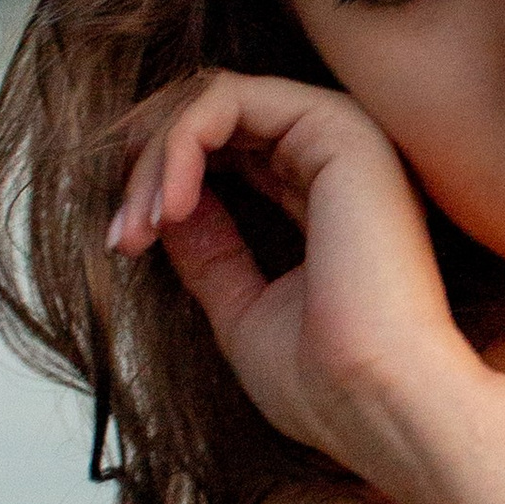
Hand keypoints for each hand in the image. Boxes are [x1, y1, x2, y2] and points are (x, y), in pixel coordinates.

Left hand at [105, 69, 489, 492]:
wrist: (382, 406)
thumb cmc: (328, 383)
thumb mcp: (242, 309)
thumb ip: (211, 251)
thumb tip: (168, 207)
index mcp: (324, 196)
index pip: (226, 148)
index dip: (160, 180)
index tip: (124, 242)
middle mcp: (336, 157)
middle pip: (210, 118)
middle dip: (145, 168)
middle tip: (122, 236)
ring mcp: (341, 136)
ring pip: (210, 100)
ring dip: (155, 159)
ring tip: (140, 227)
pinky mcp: (336, 127)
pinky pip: (226, 97)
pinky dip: (178, 142)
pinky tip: (169, 206)